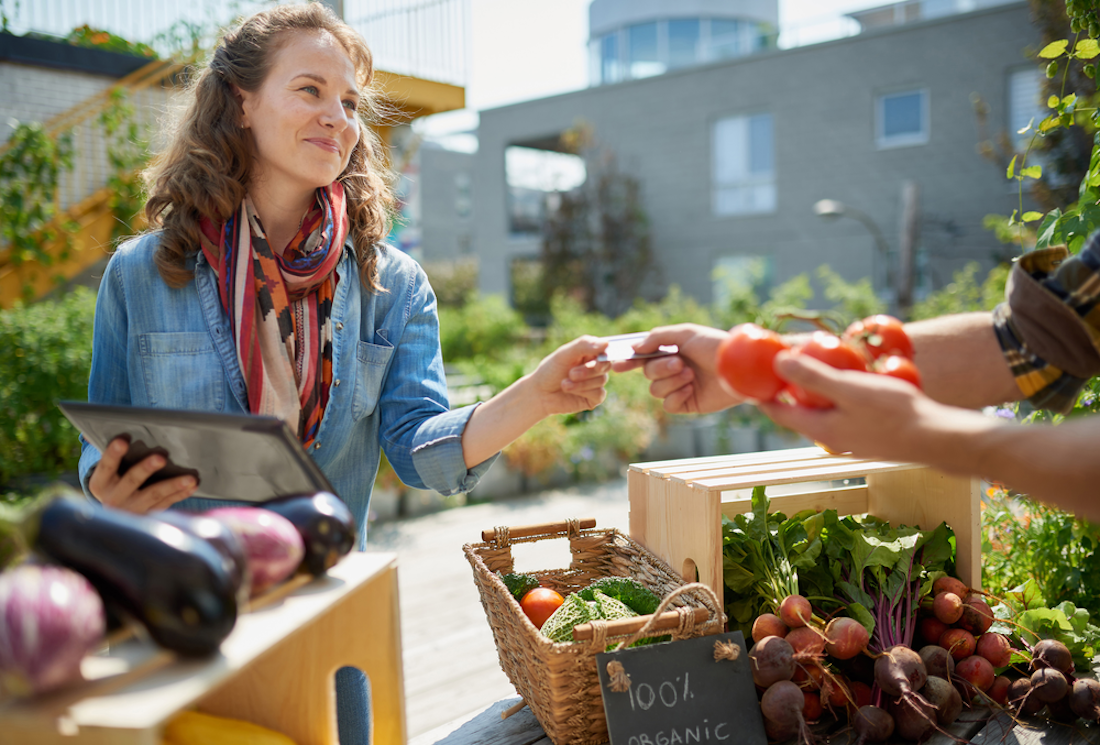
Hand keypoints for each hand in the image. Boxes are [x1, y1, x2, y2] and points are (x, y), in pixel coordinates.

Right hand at [88, 436, 198, 512]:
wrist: (112, 516)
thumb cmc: (113, 482)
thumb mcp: (106, 472)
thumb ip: (112, 455)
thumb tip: (108, 434)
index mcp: (100, 483)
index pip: (106, 466)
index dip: (114, 453)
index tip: (123, 440)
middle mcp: (113, 498)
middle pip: (132, 480)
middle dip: (146, 468)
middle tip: (161, 457)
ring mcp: (131, 509)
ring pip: (153, 495)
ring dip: (173, 485)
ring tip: (189, 478)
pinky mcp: (147, 515)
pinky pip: (165, 503)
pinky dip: (180, 494)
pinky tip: (192, 486)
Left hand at [531, 335, 610, 416]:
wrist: (540, 394)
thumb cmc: (551, 371)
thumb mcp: (564, 354)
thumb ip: (584, 345)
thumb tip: (606, 343)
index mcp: (590, 353)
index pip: (605, 350)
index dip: (604, 355)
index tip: (597, 361)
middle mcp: (595, 367)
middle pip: (605, 365)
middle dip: (587, 371)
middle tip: (571, 374)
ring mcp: (596, 383)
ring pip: (601, 380)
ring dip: (581, 383)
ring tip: (564, 384)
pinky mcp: (594, 398)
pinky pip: (599, 394)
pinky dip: (583, 392)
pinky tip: (570, 391)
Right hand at [613, 324, 742, 414]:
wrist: (739, 367)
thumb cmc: (715, 346)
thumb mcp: (686, 334)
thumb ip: (657, 338)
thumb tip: (634, 348)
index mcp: (671, 352)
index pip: (643, 357)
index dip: (629, 361)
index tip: (617, 364)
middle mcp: (674, 370)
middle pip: (648, 374)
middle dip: (661, 369)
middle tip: (680, 363)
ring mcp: (681, 387)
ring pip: (655, 390)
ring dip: (671, 382)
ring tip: (691, 375)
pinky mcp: (689, 404)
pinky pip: (669, 405)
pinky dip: (677, 396)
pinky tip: (691, 389)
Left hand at [758, 351, 956, 461]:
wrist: (937, 438)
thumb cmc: (892, 412)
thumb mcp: (848, 388)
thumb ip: (812, 377)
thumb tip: (778, 363)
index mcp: (819, 429)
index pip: (778, 412)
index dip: (762, 395)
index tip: (749, 378)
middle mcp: (831, 438)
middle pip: (798, 413)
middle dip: (787, 392)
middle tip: (779, 368)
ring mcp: (851, 439)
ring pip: (822, 413)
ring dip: (814, 394)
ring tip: (811, 370)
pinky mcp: (869, 435)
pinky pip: (843, 413)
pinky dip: (837, 397)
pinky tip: (848, 381)